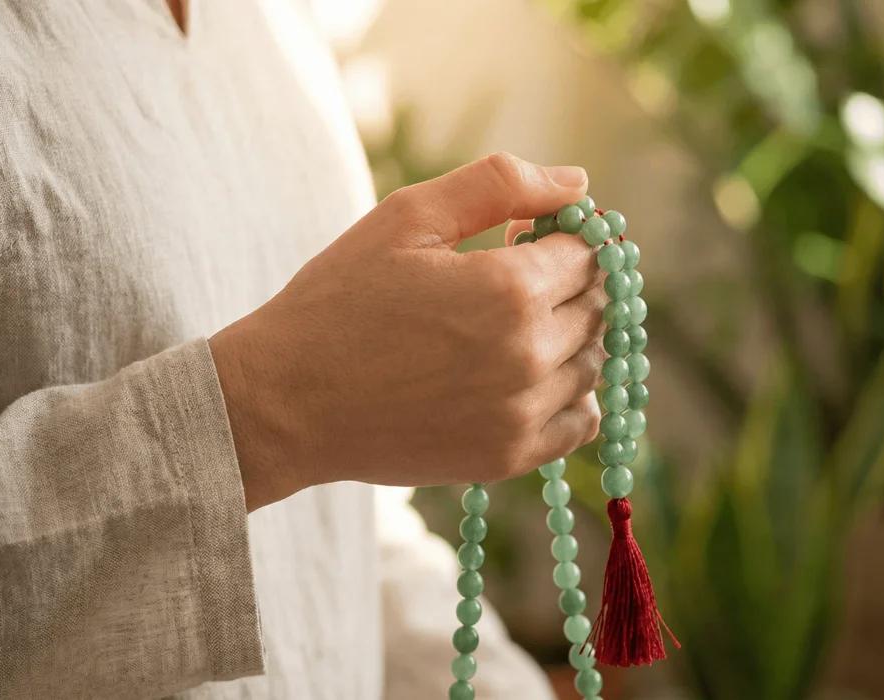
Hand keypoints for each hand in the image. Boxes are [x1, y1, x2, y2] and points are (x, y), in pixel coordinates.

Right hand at [210, 153, 606, 510]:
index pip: (590, 251)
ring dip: (568, 336)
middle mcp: (530, 355)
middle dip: (567, 281)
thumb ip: (498, 185)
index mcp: (510, 288)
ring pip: (594, 361)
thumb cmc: (339, 301)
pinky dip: (571, 394)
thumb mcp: (407, 218)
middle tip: (507, 277)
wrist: (285, 403)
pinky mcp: (508, 456)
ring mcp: (523, 413)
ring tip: (505, 327)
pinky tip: (527, 375)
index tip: (521, 236)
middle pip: (598, 305)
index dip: (563, 234)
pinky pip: (581, 421)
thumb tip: (578, 182)